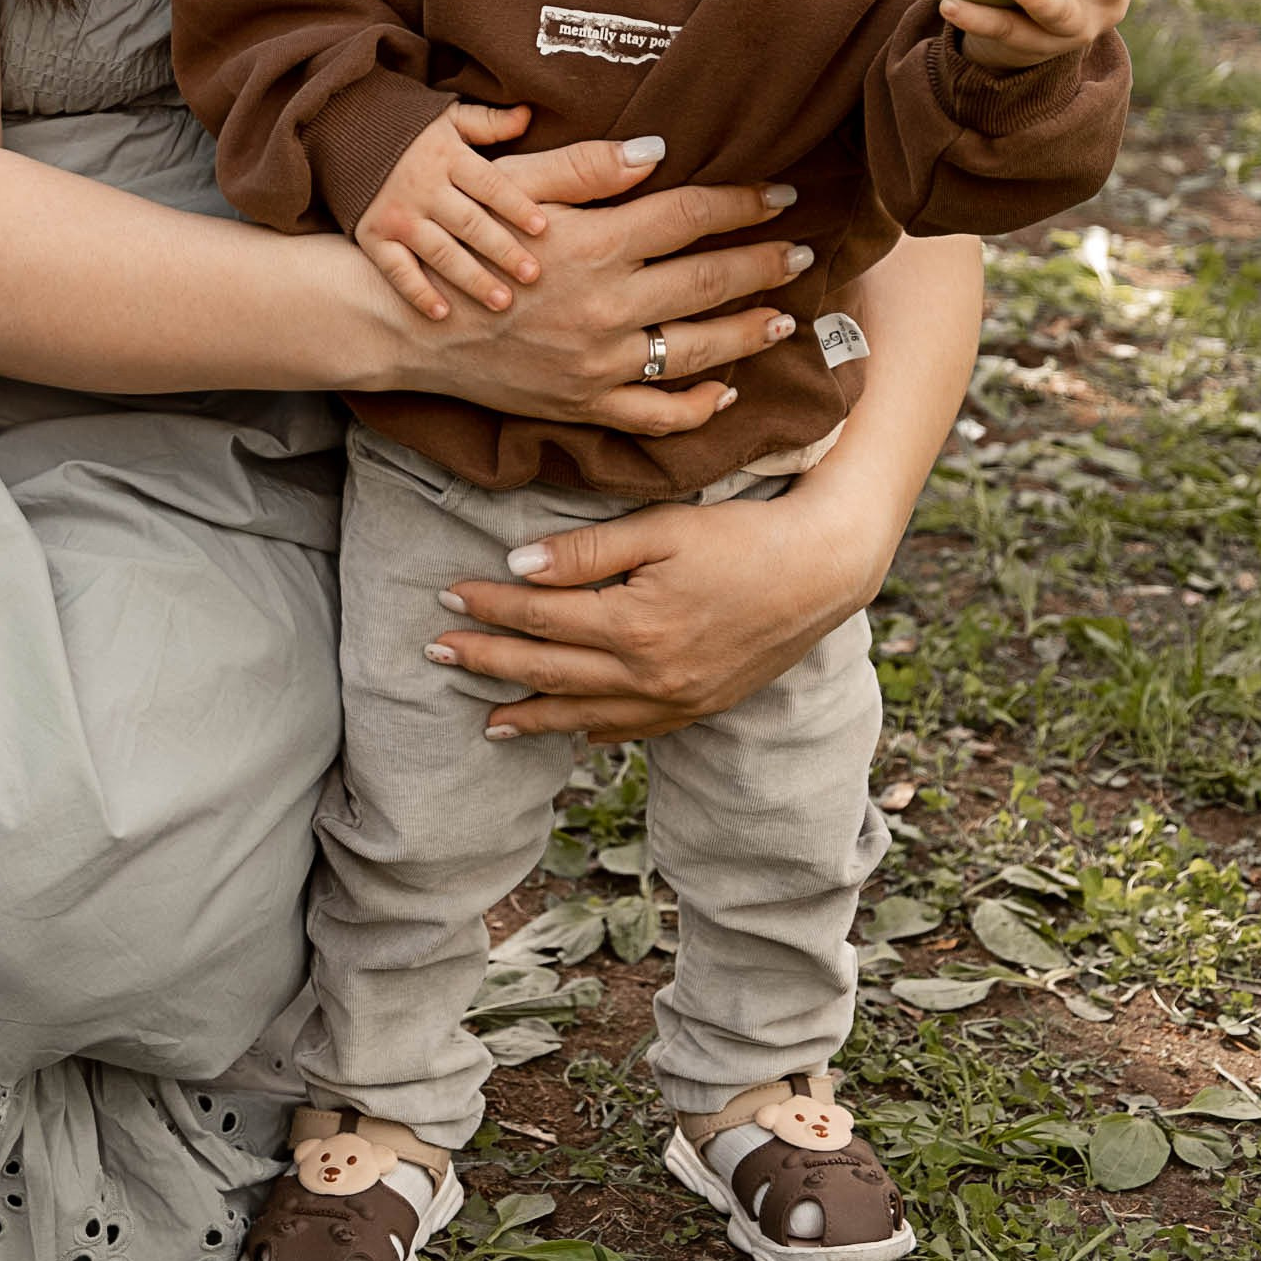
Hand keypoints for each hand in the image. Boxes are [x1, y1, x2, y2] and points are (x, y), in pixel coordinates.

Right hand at [354, 102, 548, 320]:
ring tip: (502, 302)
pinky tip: (443, 313)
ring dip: (472, 279)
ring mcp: (396, 214)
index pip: (489, 184)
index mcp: (446, 156)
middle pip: (470, 223)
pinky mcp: (373, 236)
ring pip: (440, 252)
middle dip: (503, 250)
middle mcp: (422, 187)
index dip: (516, 206)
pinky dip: (418, 292)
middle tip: (534, 275)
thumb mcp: (447, 118)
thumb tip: (527, 116)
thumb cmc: (408, 129)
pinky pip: (397, 270)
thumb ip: (487, 123)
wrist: (342, 132)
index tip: (542, 228)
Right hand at [375, 138, 811, 441]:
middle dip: (765, 263)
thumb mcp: (515, 189)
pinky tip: (726, 391)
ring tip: (786, 316)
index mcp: (596, 245)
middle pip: (709, 280)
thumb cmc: (460, 243)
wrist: (408, 327)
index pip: (692, 215)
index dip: (745, 200)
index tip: (784, 192)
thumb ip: (587, 168)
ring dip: (749, 332)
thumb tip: (657, 149)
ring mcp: (598, 365)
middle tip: (805, 252)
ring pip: (697, 351)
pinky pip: (655, 417)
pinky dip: (696, 408)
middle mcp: (607, 307)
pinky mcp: (583, 406)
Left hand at [432, 484, 873, 740]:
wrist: (822, 572)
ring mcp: (675, 701)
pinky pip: (631, 731)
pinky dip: (590, 732)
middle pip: (548, 671)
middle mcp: (649, 676)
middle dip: (488, 661)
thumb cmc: (741, 536)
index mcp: (633, 626)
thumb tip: (519, 566)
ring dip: (530, 714)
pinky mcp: (698, 708)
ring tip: (487, 719)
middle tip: (437, 652)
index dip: (490, 607)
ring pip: (584, 714)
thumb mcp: (661, 528)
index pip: (540, 618)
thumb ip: (587, 551)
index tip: (448, 596)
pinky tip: (568, 732)